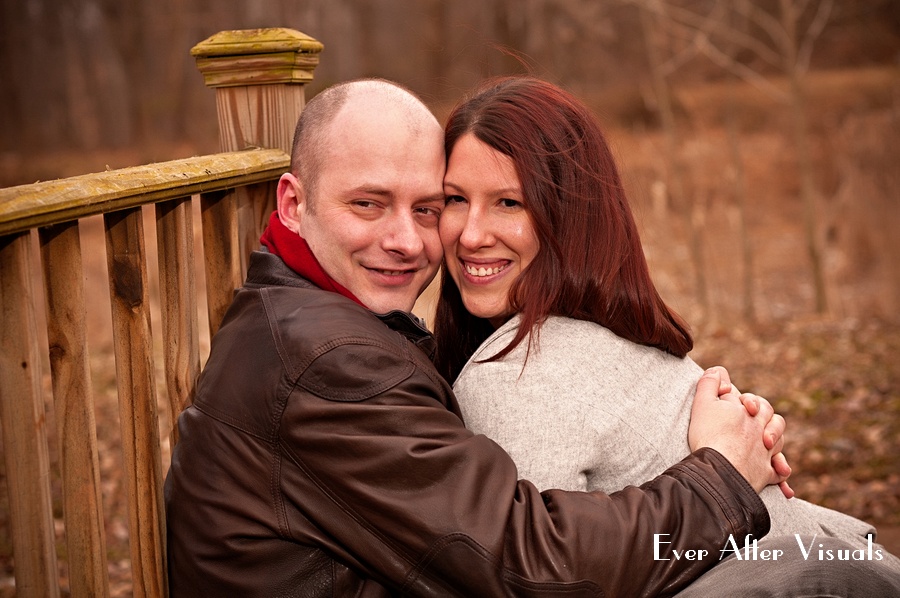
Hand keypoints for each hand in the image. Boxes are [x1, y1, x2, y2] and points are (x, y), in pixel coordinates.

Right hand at [688, 368, 789, 492]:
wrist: (720, 469)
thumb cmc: (709, 435)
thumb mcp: (703, 403)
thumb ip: (709, 384)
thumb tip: (717, 371)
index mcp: (748, 411)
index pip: (750, 399)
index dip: (740, 399)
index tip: (727, 401)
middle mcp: (761, 429)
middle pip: (771, 417)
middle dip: (764, 415)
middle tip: (750, 417)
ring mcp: (765, 452)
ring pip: (778, 441)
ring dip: (774, 439)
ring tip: (765, 442)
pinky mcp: (765, 473)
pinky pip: (777, 472)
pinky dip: (780, 471)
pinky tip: (780, 473)